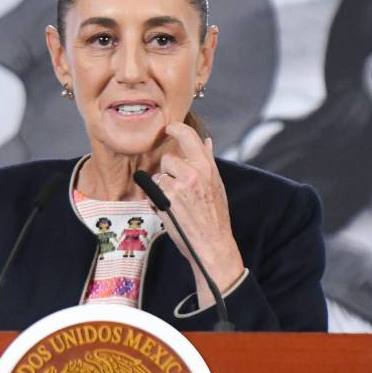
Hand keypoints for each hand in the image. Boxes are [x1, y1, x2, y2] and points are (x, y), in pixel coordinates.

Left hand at [154, 122, 244, 307]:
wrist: (212, 244)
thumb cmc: (215, 216)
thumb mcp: (217, 185)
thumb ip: (208, 161)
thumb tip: (207, 141)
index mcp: (207, 166)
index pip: (188, 136)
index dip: (175, 128)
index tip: (168, 128)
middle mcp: (194, 172)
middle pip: (168, 157)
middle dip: (169, 171)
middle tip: (179, 187)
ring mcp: (178, 185)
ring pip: (160, 175)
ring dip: (163, 186)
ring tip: (178, 203)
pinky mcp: (166, 198)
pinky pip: (154, 191)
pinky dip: (158, 199)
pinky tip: (171, 210)